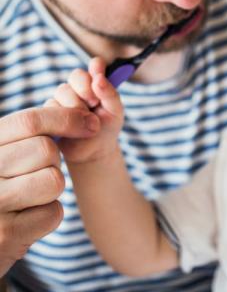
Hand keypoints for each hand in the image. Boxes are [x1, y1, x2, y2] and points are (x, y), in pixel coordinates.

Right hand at [0, 106, 98, 276]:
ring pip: (54, 180)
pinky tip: (27, 222)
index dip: (67, 118)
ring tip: (29, 198)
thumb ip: (29, 135)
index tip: (92, 123)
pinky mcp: (6, 235)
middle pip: (46, 149)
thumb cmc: (3, 191)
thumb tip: (86, 119)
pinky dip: (48, 216)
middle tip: (37, 172)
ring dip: (52, 189)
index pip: (29, 121)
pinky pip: (53, 212)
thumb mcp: (6, 156)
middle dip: (54, 159)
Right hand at [47, 57, 123, 163]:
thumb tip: (99, 77)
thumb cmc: (107, 129)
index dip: (96, 69)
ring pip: (63, 91)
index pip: (96, 65)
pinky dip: (63, 116)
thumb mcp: (115, 112)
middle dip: (85, 89)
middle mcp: (79, 87)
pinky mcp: (50, 111)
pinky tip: (72, 127)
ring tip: (85, 121)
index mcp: (97, 83)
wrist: (93, 151)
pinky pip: (51, 106)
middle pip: (76, 75)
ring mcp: (63, 98)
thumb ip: (110, 93)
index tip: (99, 80)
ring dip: (76, 106)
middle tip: (94, 104)